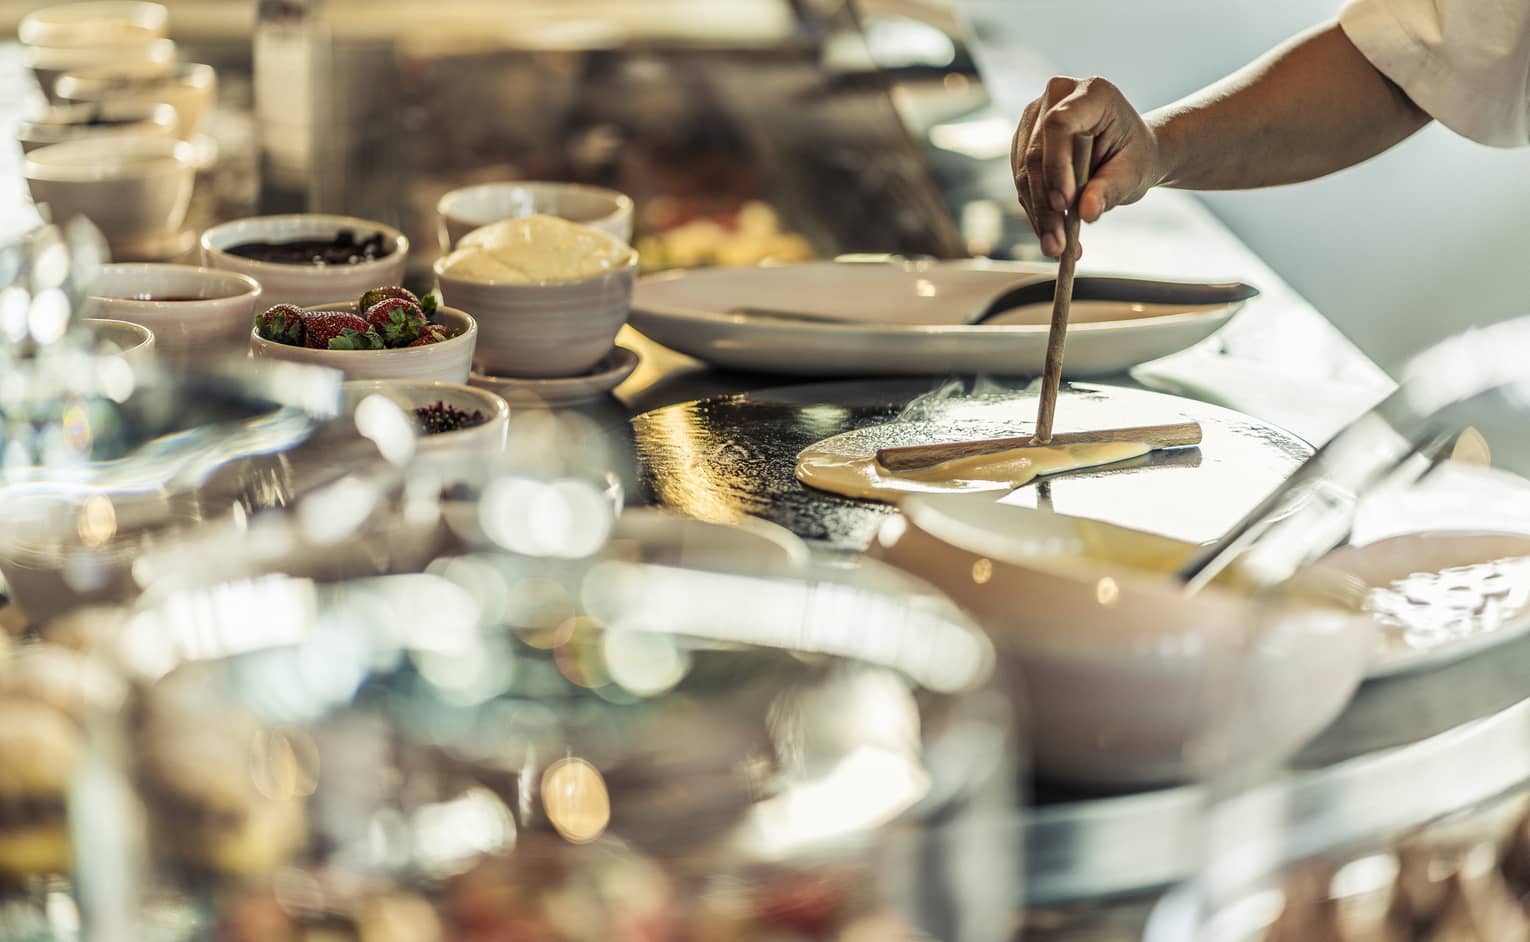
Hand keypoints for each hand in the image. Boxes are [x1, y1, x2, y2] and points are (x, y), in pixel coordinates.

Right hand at [1011, 76, 1165, 257]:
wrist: (1128, 153)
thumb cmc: (1135, 155)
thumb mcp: (1133, 173)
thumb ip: (1110, 189)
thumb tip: (1086, 213)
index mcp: (1092, 93)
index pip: (1059, 123)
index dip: (1056, 164)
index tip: (1065, 204)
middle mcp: (1056, 98)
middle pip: (1036, 153)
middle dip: (1045, 203)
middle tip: (1057, 242)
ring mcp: (1034, 119)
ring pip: (1023, 172)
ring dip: (1038, 214)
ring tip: (1056, 246)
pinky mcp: (1024, 142)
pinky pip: (1022, 181)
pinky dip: (1035, 211)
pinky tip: (1051, 234)